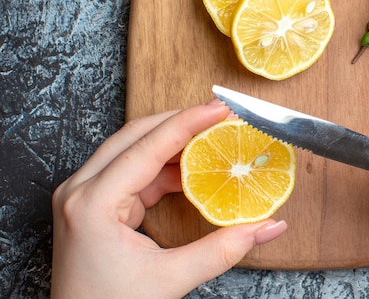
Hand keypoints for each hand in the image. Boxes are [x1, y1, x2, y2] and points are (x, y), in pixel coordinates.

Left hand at [51, 102, 286, 298]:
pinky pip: (132, 171)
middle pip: (136, 135)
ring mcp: (83, 195)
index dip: (189, 122)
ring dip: (173, 143)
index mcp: (92, 204)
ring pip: (132, 149)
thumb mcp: (170, 280)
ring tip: (210, 139)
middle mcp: (81, 190)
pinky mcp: (93, 204)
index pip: (147, 146)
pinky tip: (190, 168)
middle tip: (219, 117)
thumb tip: (266, 226)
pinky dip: (163, 166)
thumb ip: (223, 250)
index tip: (220, 109)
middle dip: (181, 123)